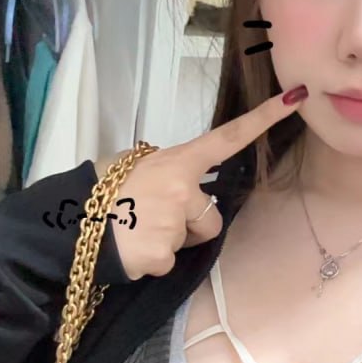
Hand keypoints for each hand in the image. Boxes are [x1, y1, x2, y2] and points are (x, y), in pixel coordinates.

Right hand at [94, 88, 306, 280]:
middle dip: (189, 224)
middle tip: (149, 218)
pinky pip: (169, 262)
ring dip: (170, 241)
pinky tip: (129, 248)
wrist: (67, 225)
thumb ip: (165, 170)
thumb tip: (181, 181)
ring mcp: (174, 223)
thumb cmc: (99, 191)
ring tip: (135, 231)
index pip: (227, 138)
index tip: (294, 100)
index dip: (263, 120)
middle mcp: (182, 189)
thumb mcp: (132, 165)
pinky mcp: (162, 255)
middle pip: (210, 217)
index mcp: (176, 162)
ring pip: (189, 241)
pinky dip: (152, 260)